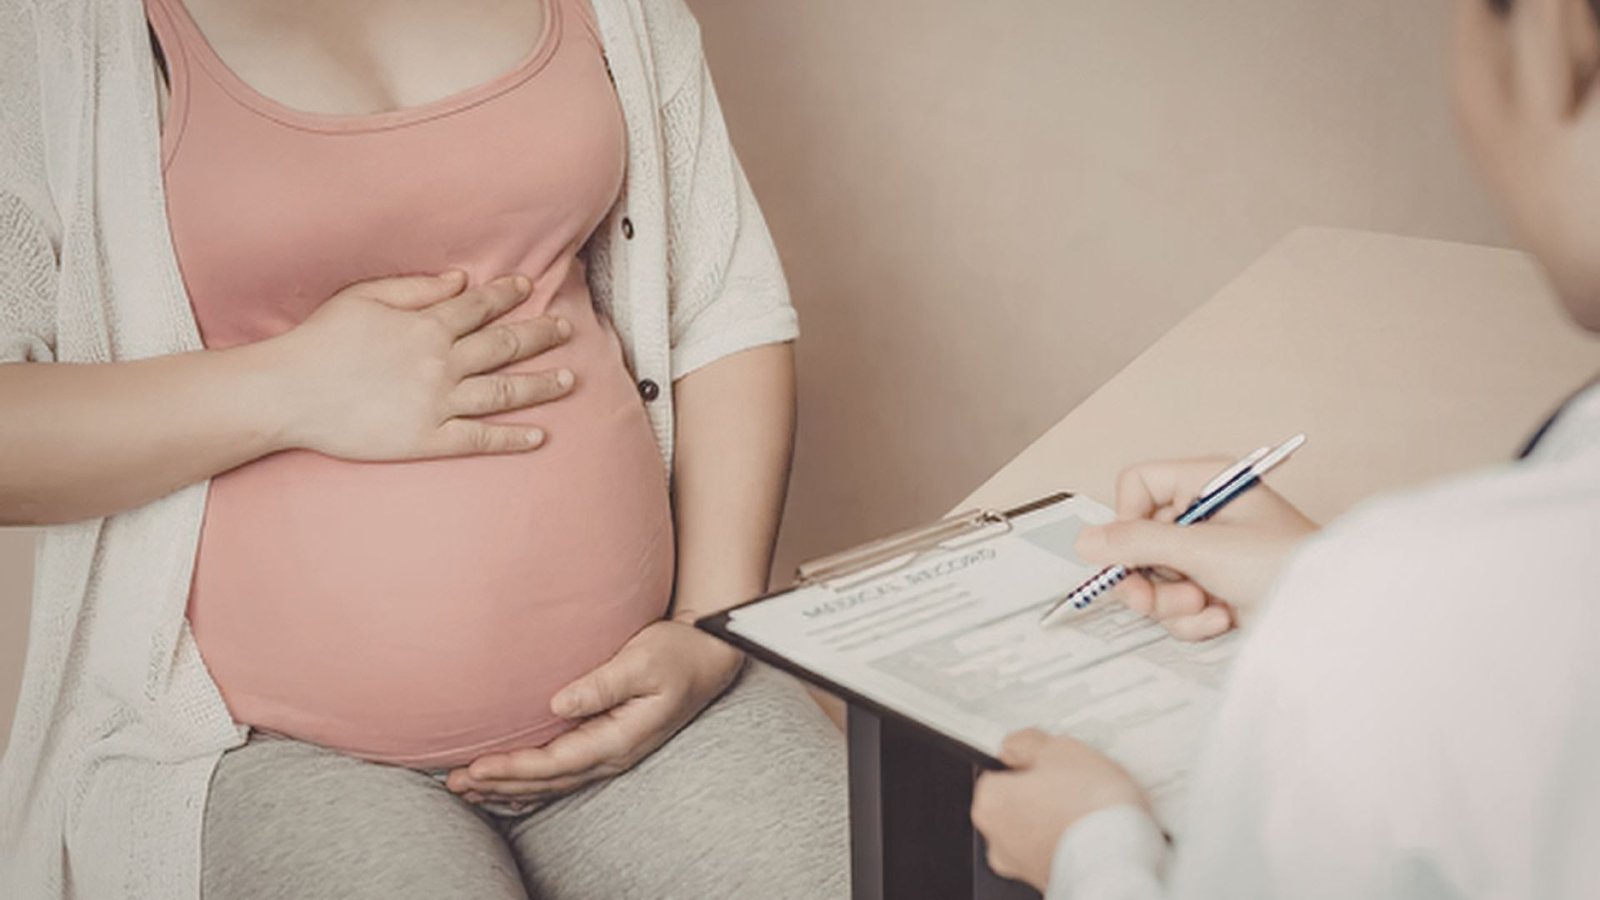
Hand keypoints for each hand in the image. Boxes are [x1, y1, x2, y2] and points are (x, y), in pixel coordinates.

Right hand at [270, 271, 575, 460]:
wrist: (289, 393)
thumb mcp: (363, 297)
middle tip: (566, 329)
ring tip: (569, 379)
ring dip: (540, 385)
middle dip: (539, 335)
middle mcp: (440, 363)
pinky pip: (479, 438)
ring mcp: (437, 403)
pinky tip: (539, 436)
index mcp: (426, 325)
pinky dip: (512, 438)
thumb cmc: (320, 341)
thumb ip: (415, 288)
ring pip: (503, 392)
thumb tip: (460, 280)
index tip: (528, 287)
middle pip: (503, 346)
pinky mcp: (428, 439)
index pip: (479, 306)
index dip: (507, 295)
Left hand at [444, 620, 744, 803]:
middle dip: (500, 784)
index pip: (555, 762)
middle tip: (454, 784)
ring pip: (552, 783)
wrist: (709, 655)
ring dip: (510, 788)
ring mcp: (612, 753)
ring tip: (470, 790)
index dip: (513, 768)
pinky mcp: (608, 743)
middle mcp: (613, 754)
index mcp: (619, 738)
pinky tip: (510, 790)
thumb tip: (559, 704)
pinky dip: (533, 785)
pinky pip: (563, 775)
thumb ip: (602, 684)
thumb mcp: (642, 660)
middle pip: (547, 781)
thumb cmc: (678, 652)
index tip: (475, 766)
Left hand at [972, 729, 1148, 891]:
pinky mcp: (1048, 880)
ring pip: (1035, 828)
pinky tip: (1089, 830)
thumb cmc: (1091, 805)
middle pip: (1015, 803)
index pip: (998, 773)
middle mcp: (997, 841)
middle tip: (1073, 784)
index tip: (1050, 764)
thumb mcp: (1058, 749)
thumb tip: (1014, 746)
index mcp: (990, 804)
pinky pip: (1053, 851)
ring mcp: (1022, 866)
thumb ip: (1025, 743)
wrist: (1121, 856)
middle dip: (1040, 792)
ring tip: (1087, 808)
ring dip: (1054, 818)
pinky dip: (1067, 841)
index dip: (1028, 764)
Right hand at [1075, 457, 1319, 639]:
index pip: (1136, 485)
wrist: (1329, 616)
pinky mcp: (1214, 590)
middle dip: (1147, 576)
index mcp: (1205, 482)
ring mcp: (1207, 555)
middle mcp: (1203, 514)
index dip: (1127, 518)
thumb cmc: (1281, 564)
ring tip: (1203, 606)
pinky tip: (1221, 619)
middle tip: (1148, 597)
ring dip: (1170, 602)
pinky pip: (1174, 604)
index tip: (1134, 547)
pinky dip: (1191, 618)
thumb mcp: (1201, 549)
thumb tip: (1084, 542)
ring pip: (1152, 578)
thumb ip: (1136, 544)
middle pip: (1137, 540)